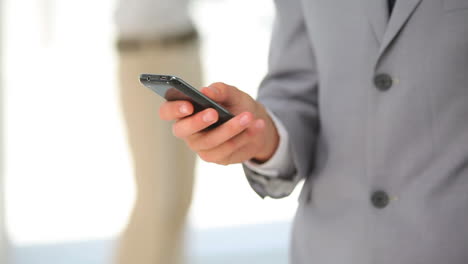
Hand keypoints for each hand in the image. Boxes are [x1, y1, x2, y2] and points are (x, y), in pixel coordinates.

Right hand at [159, 82, 278, 164]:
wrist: (255, 123)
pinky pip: (227, 149)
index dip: (173, 109)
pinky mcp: (216, 157)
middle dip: (197, 122)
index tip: (189, 105)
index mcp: (185, 110)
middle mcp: (188, 130)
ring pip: (210, 141)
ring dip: (231, 128)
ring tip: (248, 116)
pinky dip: (243, 137)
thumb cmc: (236, 105)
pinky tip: (256, 126)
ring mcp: (201, 146)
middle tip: (214, 113)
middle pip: (182, 130)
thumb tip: (206, 92)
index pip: (167, 111)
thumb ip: (219, 90)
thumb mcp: (231, 93)